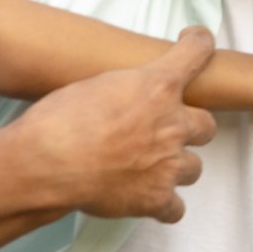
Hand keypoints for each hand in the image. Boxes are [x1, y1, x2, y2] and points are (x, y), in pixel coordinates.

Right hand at [10, 27, 217, 221]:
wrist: (46, 162)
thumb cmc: (59, 119)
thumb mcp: (96, 85)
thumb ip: (126, 89)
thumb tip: (127, 99)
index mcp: (158, 86)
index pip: (196, 52)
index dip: (199, 44)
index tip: (197, 42)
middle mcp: (172, 124)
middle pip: (206, 125)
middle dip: (188, 129)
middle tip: (164, 132)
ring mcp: (168, 164)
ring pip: (194, 168)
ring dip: (176, 168)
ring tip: (149, 170)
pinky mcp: (156, 199)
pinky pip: (175, 209)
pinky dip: (164, 206)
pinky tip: (147, 200)